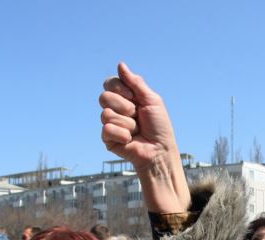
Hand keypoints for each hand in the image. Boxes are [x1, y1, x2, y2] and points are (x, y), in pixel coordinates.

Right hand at [99, 62, 189, 212]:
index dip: (121, 89)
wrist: (159, 151)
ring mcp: (110, 123)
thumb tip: (120, 64)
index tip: (135, 98)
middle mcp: (115, 109)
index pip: (110, 83)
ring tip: (136, 130)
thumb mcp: (151, 100)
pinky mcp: (107, 138)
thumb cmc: (159, 127)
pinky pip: (107, 129)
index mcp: (125, 97)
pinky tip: (130, 140)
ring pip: (106, 114)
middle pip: (104, 97)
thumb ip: (136, 82)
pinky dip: (123, 134)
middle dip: (124, 106)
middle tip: (137, 115)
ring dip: (127, 123)